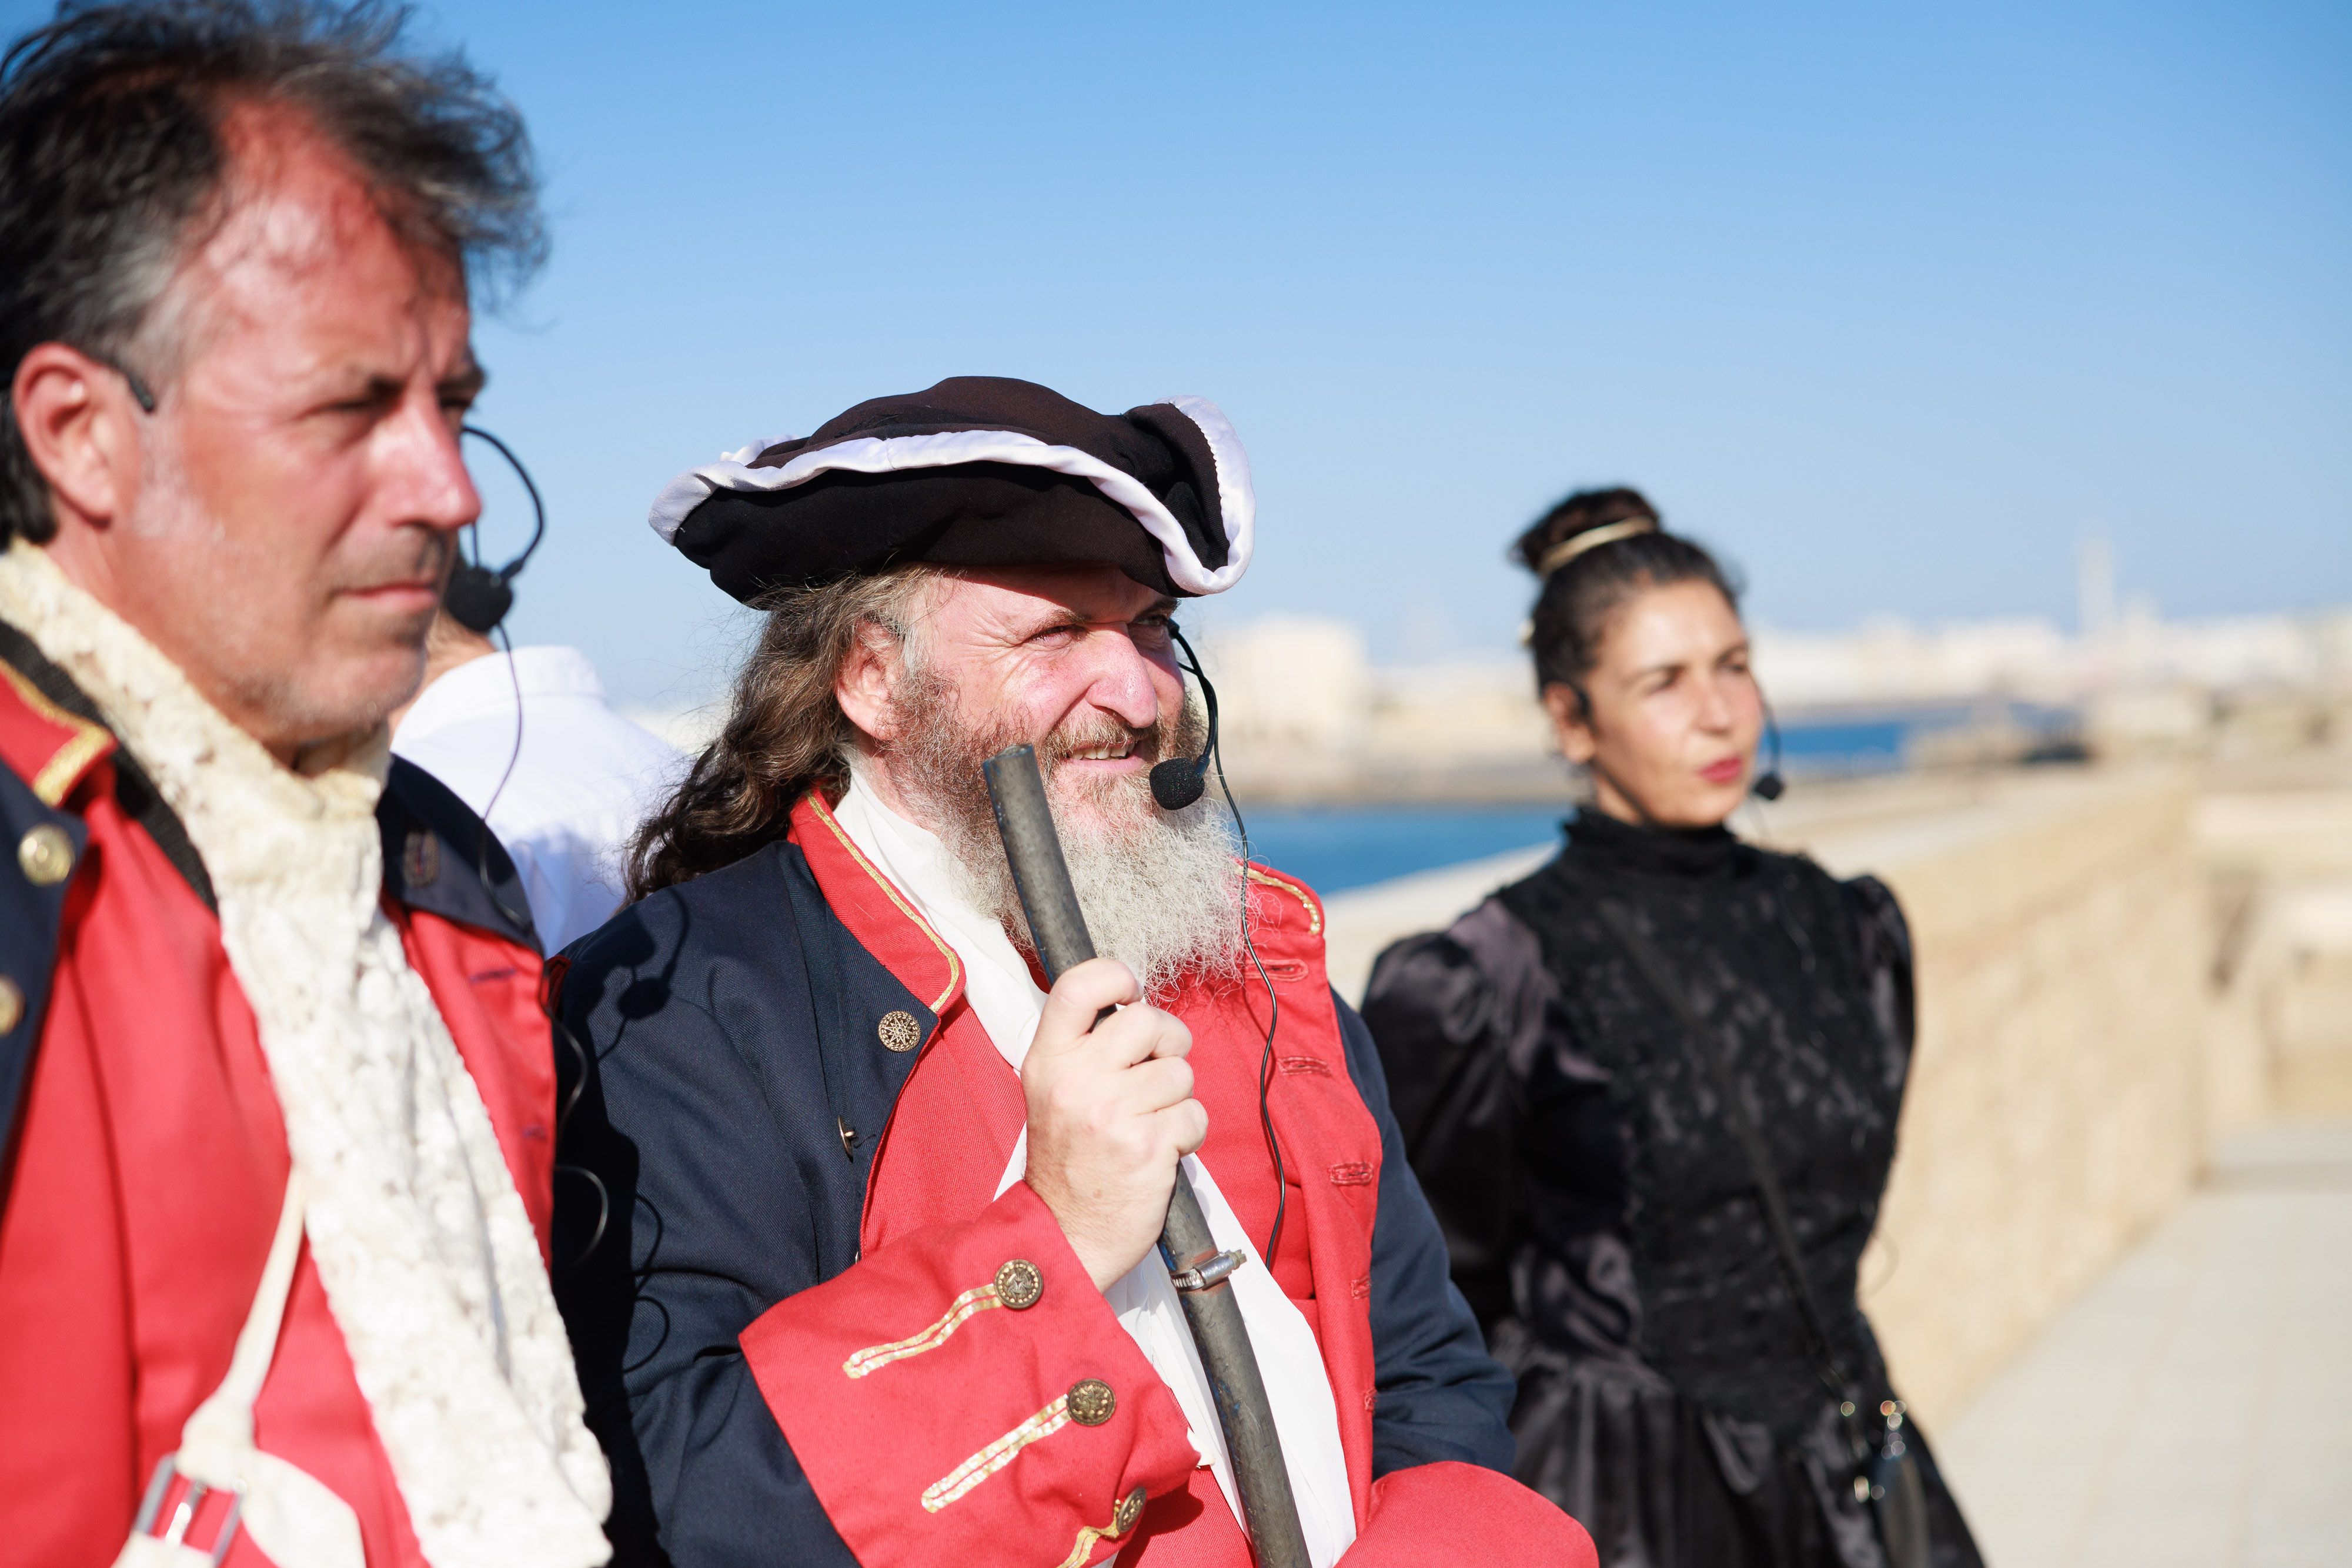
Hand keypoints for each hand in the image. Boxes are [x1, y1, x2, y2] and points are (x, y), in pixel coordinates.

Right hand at [1021, 957, 1205, 1291]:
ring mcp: (1111, 1113)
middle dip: (1168, 1042)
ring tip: (1148, 1124)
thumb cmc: (1069, 1162)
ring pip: (1180, 1072)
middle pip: (1148, 1019)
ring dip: (1176, 1098)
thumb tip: (1135, 1005)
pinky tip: (1159, 1152)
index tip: (1129, 993)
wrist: (1063, 1235)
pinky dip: (1187, 1134)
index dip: (1114, 976)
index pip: (1078, 986)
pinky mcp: (1147, 1146)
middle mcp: (1076, 1081)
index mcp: (1047, 1061)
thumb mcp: (1052, 1093)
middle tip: (1155, 1072)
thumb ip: (1084, 1049)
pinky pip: (1195, 1115)